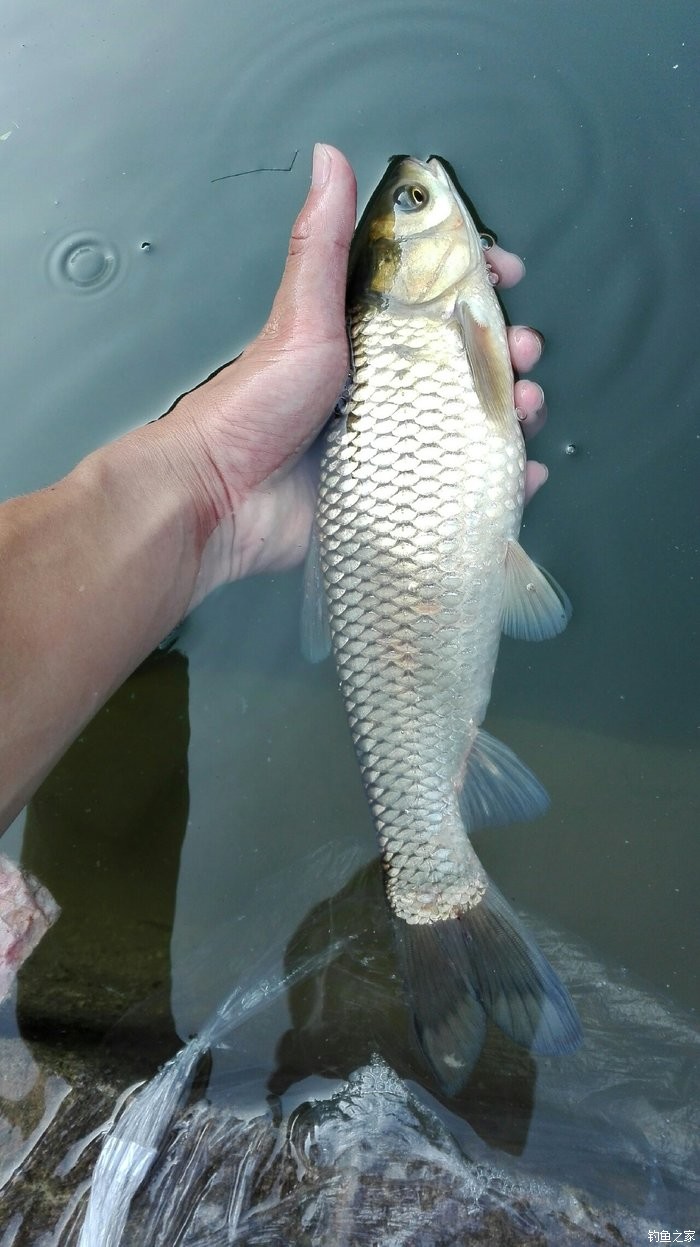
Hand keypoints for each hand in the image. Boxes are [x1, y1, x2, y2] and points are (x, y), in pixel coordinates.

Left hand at [166, 146, 550, 603]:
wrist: (224, 501)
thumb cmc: (251, 407)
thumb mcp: (298, 315)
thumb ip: (320, 243)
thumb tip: (329, 160)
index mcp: (366, 337)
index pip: (435, 298)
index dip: (477, 281)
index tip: (504, 274)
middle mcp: (386, 386)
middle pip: (467, 359)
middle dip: (507, 349)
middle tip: (520, 350)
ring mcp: (396, 441)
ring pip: (474, 418)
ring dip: (513, 408)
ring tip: (523, 406)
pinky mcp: (399, 493)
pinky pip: (463, 482)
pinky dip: (502, 477)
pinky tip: (523, 471)